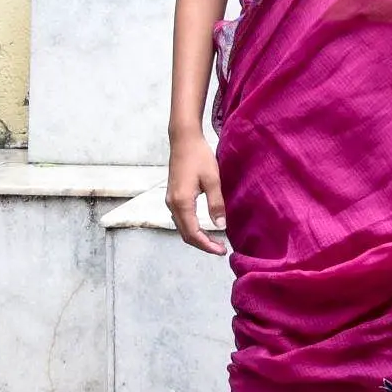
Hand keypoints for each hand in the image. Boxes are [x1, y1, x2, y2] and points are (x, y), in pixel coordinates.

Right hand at [166, 132, 228, 254]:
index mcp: (182, 202)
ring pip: (182, 227)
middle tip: (220, 249)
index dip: (207, 245)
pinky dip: (192, 228)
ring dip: (197, 237)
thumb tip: (221, 227)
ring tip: (215, 241)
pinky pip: (181, 219)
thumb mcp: (213, 179)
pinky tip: (204, 227)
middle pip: (185, 234)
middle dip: (203, 244)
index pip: (193, 233)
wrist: (183, 140)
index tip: (222, 251)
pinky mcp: (172, 196)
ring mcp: (170, 200)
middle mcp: (172, 204)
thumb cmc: (199, 156)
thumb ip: (216, 204)